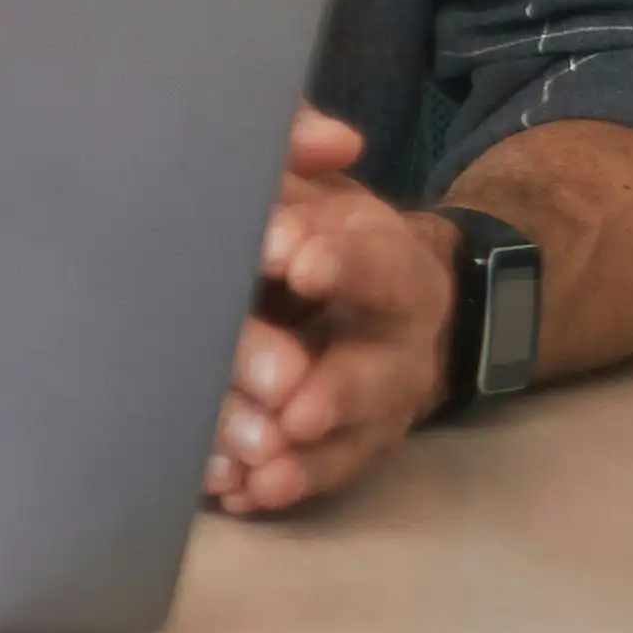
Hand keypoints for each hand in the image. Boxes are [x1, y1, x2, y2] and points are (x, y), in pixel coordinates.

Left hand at [213, 104, 455, 516]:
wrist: (356, 294)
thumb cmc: (313, 229)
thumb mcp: (310, 179)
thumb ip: (301, 145)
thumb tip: (331, 142)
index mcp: (390, 264)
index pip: (379, 263)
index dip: (343, 261)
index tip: (292, 256)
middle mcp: (394, 343)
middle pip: (375, 370)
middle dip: (332, 386)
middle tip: (288, 394)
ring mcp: (372, 404)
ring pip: (347, 437)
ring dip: (301, 453)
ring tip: (257, 460)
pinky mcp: (342, 448)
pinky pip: (317, 476)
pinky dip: (279, 485)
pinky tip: (238, 490)